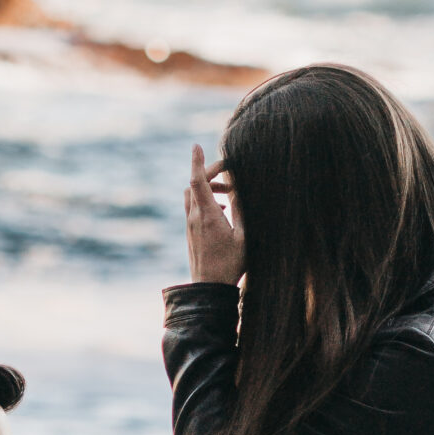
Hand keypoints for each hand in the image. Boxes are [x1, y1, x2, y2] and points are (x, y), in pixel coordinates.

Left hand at [186, 143, 244, 284]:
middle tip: (230, 171)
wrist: (209, 288)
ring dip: (209, 187)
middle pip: (195, 184)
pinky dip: (206, 199)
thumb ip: (241, 211)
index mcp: (207, 215)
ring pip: (193, 195)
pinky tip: (223, 209)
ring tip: (230, 193)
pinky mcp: (190, 232)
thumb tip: (238, 190)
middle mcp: (194, 217)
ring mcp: (190, 225)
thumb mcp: (243, 237)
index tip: (197, 146)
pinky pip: (193, 206)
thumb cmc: (230, 265)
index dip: (198, 162)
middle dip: (210, 172)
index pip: (198, 181)